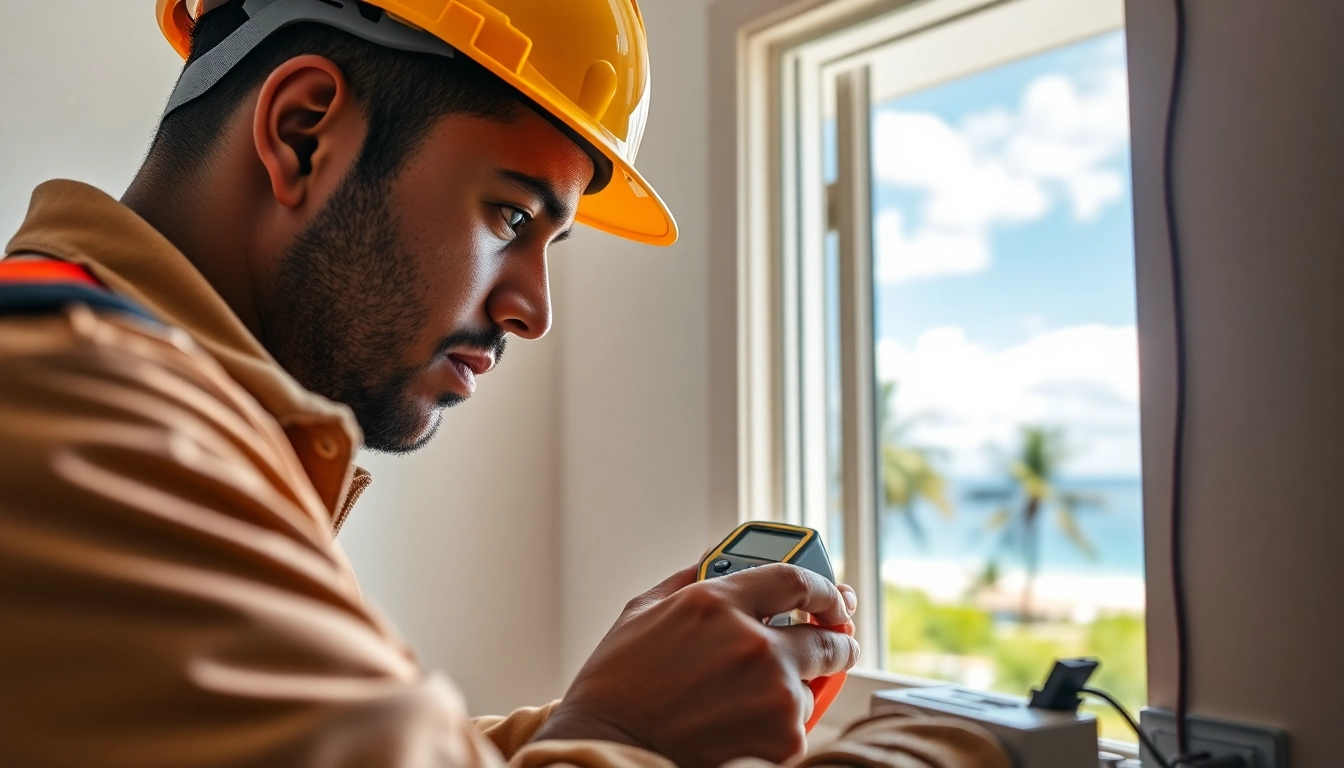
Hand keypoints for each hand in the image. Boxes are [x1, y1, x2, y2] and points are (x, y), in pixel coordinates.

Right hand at [532, 563, 859, 766]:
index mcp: (717, 603)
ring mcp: (773, 693)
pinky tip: (738, 728)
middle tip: (836, 648)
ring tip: (746, 705)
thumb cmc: (616, 685)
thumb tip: (717, 564)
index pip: (797, 580)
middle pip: (826, 638)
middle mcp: (753, 644)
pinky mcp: (783, 738)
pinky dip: (778, 727)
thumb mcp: (642, 613)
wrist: (606, 747)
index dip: (824, 590)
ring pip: (808, 686)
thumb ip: (688, 580)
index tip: (834, 599)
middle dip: (836, 643)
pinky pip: (797, 725)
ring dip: (791, 691)